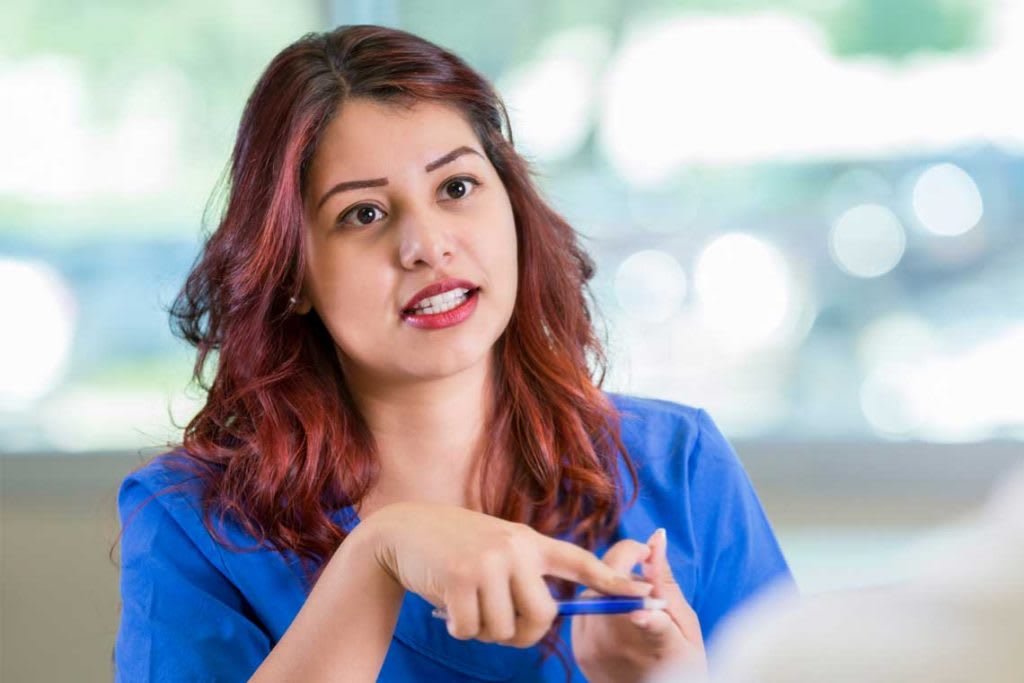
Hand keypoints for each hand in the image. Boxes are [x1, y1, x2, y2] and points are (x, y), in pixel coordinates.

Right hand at [361, 502, 653, 647]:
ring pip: (505, 629)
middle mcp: (515, 547)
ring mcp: (488, 561)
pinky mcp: (460, 578)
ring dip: (483, 630)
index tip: (648, 593)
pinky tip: (447, 604)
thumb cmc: (454, 546)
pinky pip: (473, 630)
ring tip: (466, 604)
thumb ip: (524, 572)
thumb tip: (548, 620)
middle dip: (520, 633)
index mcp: (530, 540)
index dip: (615, 581)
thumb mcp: (496, 546)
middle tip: (497, 623)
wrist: (404, 532)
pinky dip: (460, 629)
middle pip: (542, 617)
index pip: (581, 561)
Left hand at [572, 529, 706, 682]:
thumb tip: (656, 537)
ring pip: (593, 593)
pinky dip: (602, 606)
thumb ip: (665, 581)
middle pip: (605, 582)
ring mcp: (592, 648)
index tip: (650, 555)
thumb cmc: (681, 666)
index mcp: (652, 640)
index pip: (637, 597)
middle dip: (627, 568)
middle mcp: (616, 644)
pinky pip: (586, 612)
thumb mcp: (687, 626)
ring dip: (614, 588)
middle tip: (649, 575)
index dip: (635, 561)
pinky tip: (621, 618)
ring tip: (639, 603)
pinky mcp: (580, 651)